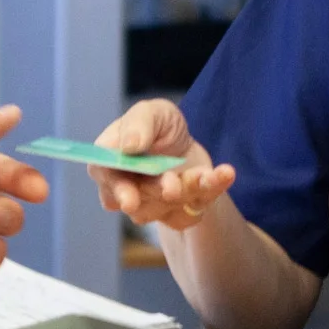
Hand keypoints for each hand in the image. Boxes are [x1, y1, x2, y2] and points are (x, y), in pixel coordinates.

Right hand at [88, 98, 235, 232]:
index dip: (116, 189)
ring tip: (204, 172)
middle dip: (156, 192)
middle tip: (172, 188)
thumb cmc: (162, 127)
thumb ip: (140, 124)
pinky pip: (195, 209)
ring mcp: (151, 207)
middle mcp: (126, 189)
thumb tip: (128, 145)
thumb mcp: (154, 112)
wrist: (189, 150)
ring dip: (188, 187)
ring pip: (167, 206)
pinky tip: (224, 174)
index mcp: (110, 160)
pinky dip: (212, 189)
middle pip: (136, 200)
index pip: (103, 176)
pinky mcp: (176, 215)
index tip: (129, 199)